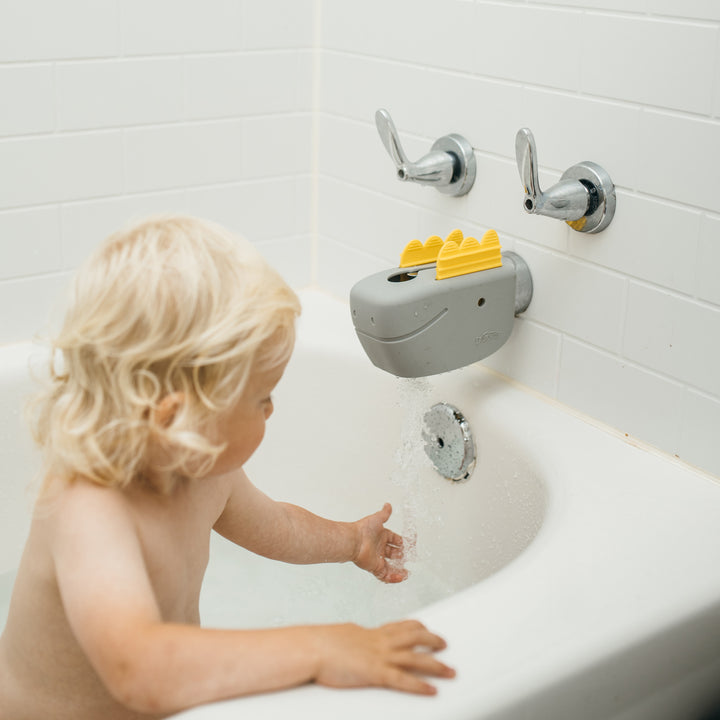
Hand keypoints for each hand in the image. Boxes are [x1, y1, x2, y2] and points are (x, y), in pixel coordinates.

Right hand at [314, 620, 454, 694]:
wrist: (312, 648)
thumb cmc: (320, 643)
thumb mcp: (340, 636)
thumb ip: (352, 639)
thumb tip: (350, 639)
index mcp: (370, 632)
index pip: (399, 626)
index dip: (415, 626)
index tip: (424, 627)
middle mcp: (379, 642)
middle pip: (414, 636)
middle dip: (432, 640)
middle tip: (444, 644)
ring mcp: (380, 656)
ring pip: (416, 657)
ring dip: (436, 664)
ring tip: (450, 671)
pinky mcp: (376, 673)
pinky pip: (404, 680)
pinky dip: (420, 685)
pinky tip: (432, 690)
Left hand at [352, 503, 406, 582]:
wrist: (353, 541)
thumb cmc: (363, 529)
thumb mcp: (377, 518)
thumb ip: (384, 513)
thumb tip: (388, 505)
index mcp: (381, 536)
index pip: (395, 539)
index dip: (403, 542)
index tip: (411, 544)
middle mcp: (379, 547)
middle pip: (394, 553)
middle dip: (402, 556)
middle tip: (410, 558)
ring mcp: (376, 558)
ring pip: (390, 566)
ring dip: (399, 569)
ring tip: (407, 572)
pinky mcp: (374, 567)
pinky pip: (384, 575)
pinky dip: (393, 578)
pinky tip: (401, 577)